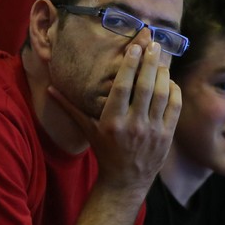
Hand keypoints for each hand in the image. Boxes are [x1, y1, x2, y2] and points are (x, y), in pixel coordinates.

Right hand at [49, 40, 180, 189]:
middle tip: (154, 44)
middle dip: (150, 63)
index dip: (129, 66)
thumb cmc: (105, 151)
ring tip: (161, 59)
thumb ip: (70, 107)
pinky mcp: (167, 135)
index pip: (122, 87)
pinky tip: (169, 81)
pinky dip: (174, 91)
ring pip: (162, 94)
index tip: (134, 48)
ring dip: (163, 74)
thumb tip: (49, 87)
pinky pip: (174, 107)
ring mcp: (152, 130)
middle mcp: (133, 125)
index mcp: (112, 121)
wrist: (126, 180)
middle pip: (145, 87)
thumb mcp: (88, 130)